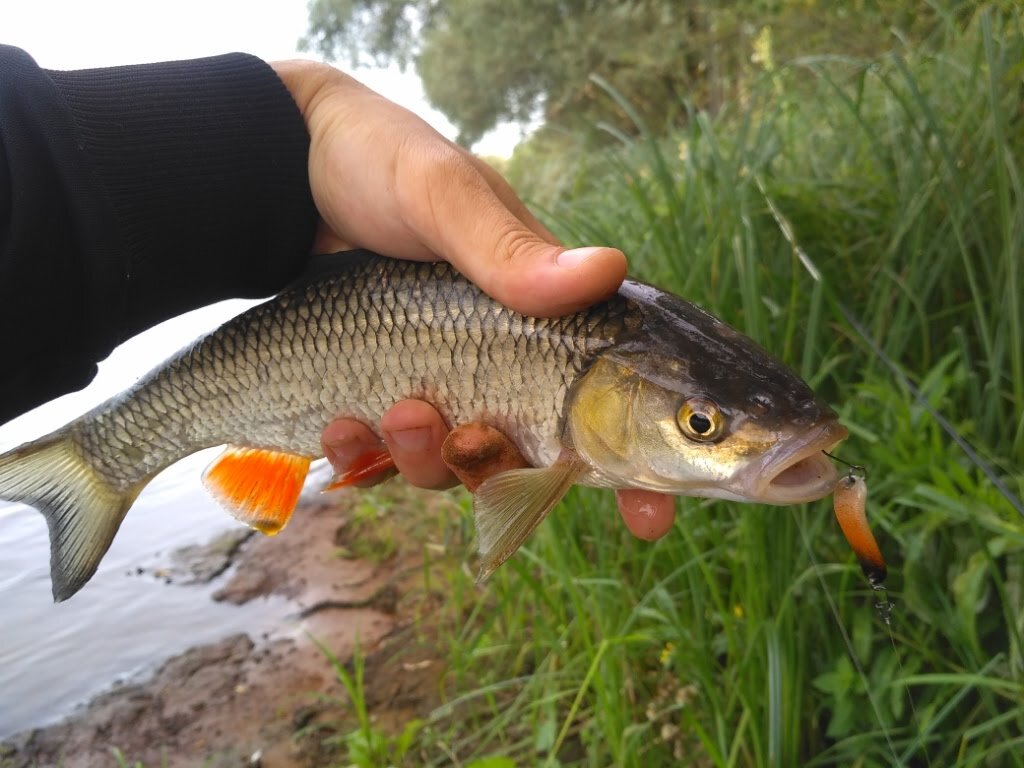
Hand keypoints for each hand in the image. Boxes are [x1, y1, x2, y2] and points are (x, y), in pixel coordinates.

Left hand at [272, 60, 673, 539]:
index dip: (634, 466)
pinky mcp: (382, 396)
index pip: (607, 399)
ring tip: (395, 411)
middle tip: (464, 433)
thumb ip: (508, 246)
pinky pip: (384, 456)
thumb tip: (609, 270)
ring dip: (426, 458)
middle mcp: (501, 361)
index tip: (650, 518)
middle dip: (495, 466)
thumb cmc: (378, 163)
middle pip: (525, 455)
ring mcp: (441, 385)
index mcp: (542, 314)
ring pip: (452, 467)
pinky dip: (363, 453)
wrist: (279, 173)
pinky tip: (338, 424)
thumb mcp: (441, 195)